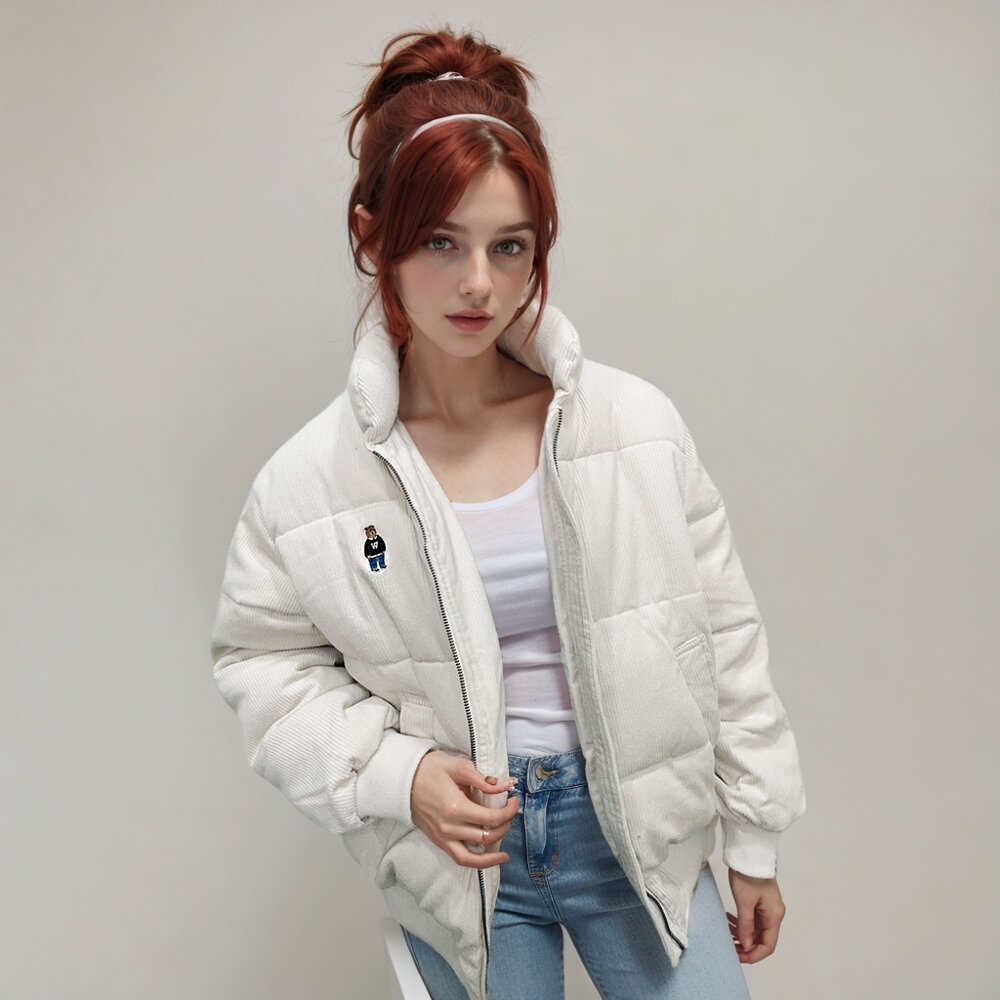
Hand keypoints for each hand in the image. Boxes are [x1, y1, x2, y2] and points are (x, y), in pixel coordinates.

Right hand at [410, 751, 518, 868]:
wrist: (402, 780)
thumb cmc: (428, 769)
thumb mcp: (457, 766)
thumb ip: (482, 779)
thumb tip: (503, 787)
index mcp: (455, 807)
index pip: (491, 817)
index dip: (508, 811)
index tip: (514, 801)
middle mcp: (449, 827)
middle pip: (487, 836)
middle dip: (505, 825)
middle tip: (510, 812)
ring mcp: (442, 837)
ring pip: (474, 856)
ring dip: (493, 852)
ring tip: (505, 849)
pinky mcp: (438, 841)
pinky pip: (460, 859)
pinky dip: (476, 863)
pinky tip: (488, 859)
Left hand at [726, 869, 785, 963]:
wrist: (748, 853)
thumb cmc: (748, 874)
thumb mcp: (744, 902)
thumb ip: (746, 926)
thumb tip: (746, 945)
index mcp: (774, 915)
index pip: (768, 945)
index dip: (754, 954)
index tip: (739, 957)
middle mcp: (774, 913)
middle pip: (763, 939)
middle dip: (747, 945)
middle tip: (730, 947)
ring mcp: (767, 907)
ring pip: (756, 930)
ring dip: (743, 934)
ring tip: (727, 932)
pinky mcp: (760, 901)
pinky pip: (753, 919)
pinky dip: (742, 923)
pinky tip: (729, 919)